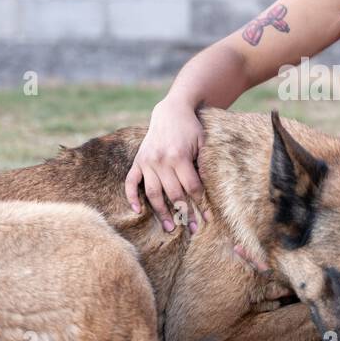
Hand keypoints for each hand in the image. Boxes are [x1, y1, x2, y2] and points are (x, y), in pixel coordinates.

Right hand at [123, 99, 212, 233]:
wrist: (172, 110)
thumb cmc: (191, 128)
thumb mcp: (203, 143)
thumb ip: (203, 165)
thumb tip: (205, 193)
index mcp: (179, 157)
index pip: (192, 188)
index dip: (201, 205)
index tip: (209, 219)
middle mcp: (161, 161)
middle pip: (174, 194)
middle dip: (185, 214)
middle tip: (193, 230)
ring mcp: (147, 161)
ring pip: (153, 193)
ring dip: (162, 212)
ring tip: (170, 228)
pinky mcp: (138, 161)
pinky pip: (131, 182)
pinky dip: (132, 197)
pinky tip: (138, 210)